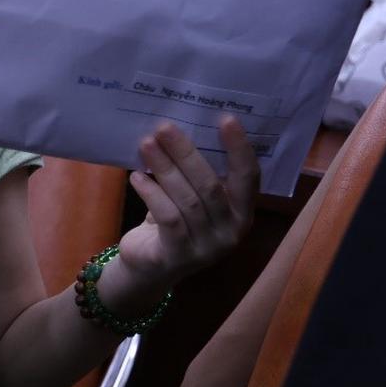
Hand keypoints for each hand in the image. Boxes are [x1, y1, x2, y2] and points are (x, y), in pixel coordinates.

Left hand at [117, 118, 258, 292]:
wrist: (149, 267)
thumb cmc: (175, 222)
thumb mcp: (193, 198)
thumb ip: (197, 174)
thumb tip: (179, 128)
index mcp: (242, 213)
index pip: (249, 178)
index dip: (239, 149)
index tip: (226, 119)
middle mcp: (231, 232)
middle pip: (211, 186)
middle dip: (186, 153)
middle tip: (164, 127)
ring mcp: (207, 248)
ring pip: (187, 200)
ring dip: (165, 168)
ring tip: (146, 144)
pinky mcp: (179, 257)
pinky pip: (168, 218)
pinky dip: (152, 194)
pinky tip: (136, 177)